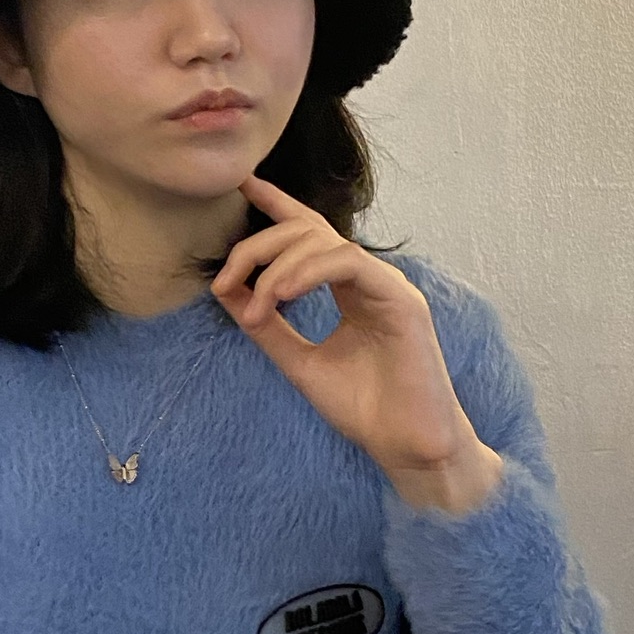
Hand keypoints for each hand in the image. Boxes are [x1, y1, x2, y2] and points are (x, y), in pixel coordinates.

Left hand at [211, 175, 503, 513]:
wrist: (406, 447)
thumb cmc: (365, 410)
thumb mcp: (300, 363)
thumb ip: (268, 327)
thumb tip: (227, 291)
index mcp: (349, 291)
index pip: (311, 235)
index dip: (278, 205)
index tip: (244, 186)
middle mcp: (369, 280)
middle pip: (308, 231)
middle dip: (260, 244)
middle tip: (226, 278)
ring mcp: (388, 286)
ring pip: (325, 242)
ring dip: (278, 266)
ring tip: (257, 303)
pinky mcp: (401, 299)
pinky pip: (348, 262)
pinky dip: (308, 271)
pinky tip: (282, 293)